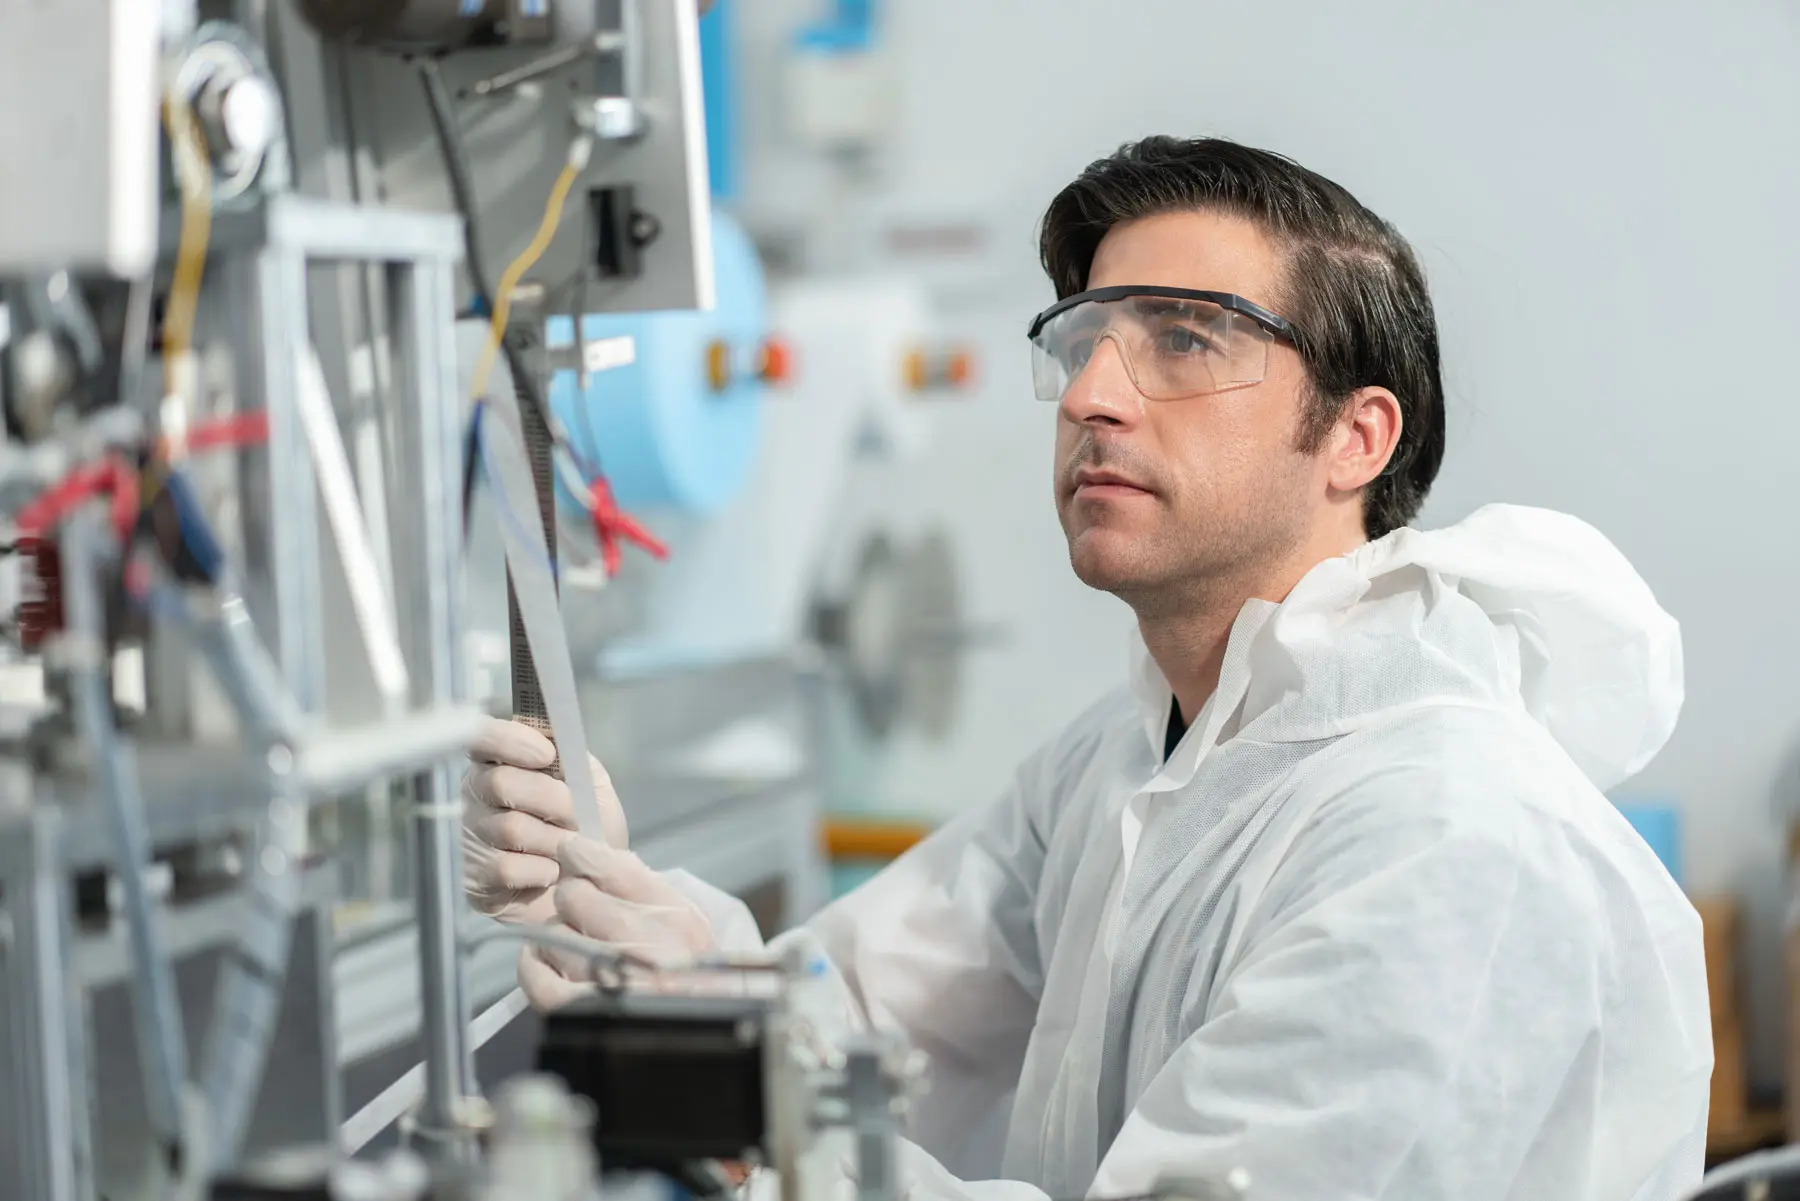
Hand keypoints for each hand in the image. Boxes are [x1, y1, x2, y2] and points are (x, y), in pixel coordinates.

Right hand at [461, 716, 628, 923]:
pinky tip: (551, 872)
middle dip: (552, 800)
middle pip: (500, 783)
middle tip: (578, 816)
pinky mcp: (474, 878)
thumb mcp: (592, 785)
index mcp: (500, 762)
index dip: (509, 741)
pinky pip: (506, 868)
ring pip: (510, 828)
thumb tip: (552, 733)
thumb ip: (572, 757)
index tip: (546, 754)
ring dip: (554, 840)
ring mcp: (471, 837)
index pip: (482, 737)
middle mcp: (477, 795)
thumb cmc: (589, 827)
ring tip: (569, 847)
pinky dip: (542, 871)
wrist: (592, 884)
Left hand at [517, 836, 716, 1010]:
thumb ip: (649, 892)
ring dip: (557, 938)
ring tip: (576, 948)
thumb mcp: (688, 930)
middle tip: (584, 915)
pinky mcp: (584, 1014)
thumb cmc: (688, 982)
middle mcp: (650, 951)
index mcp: (680, 924)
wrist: (695, 1038)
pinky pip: (538, 976)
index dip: (584, 856)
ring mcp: (615, 985)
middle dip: (574, 901)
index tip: (573, 853)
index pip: (616, 870)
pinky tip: (547, 963)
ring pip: (553, 934)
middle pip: (576, 897)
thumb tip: (594, 855)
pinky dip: (534, 965)